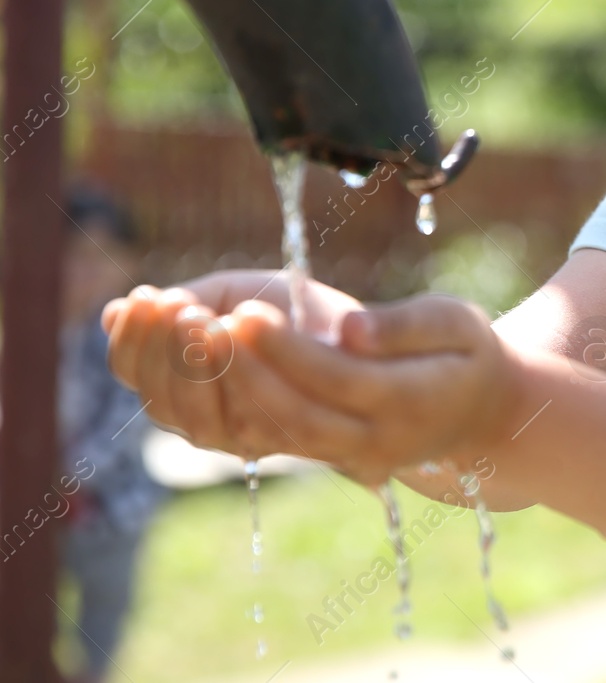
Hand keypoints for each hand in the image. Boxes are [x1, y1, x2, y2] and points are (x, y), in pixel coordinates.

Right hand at [102, 270, 360, 453]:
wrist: (363, 334)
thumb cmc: (292, 313)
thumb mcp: (234, 296)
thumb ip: (183, 306)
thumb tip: (112, 313)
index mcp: (181, 383)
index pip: (134, 372)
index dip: (131, 338)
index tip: (143, 295)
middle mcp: (202, 419)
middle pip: (158, 399)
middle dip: (160, 350)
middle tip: (176, 305)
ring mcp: (238, 437)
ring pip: (192, 416)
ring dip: (190, 365)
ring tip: (200, 317)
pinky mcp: (278, 441)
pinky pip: (242, 419)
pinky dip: (232, 378)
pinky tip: (231, 335)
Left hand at [104, 273, 517, 486]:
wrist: (480, 417)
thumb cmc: (467, 354)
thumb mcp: (458, 323)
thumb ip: (407, 326)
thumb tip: (350, 330)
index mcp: (412, 401)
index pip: (337, 378)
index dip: (286, 349)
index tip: (244, 308)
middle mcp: (376, 442)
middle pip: (297, 416)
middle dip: (243, 371)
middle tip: (201, 322)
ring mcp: (349, 459)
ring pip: (275, 434)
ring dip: (224, 390)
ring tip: (189, 335)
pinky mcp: (324, 457)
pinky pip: (269, 437)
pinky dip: (228, 403)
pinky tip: (195, 361)